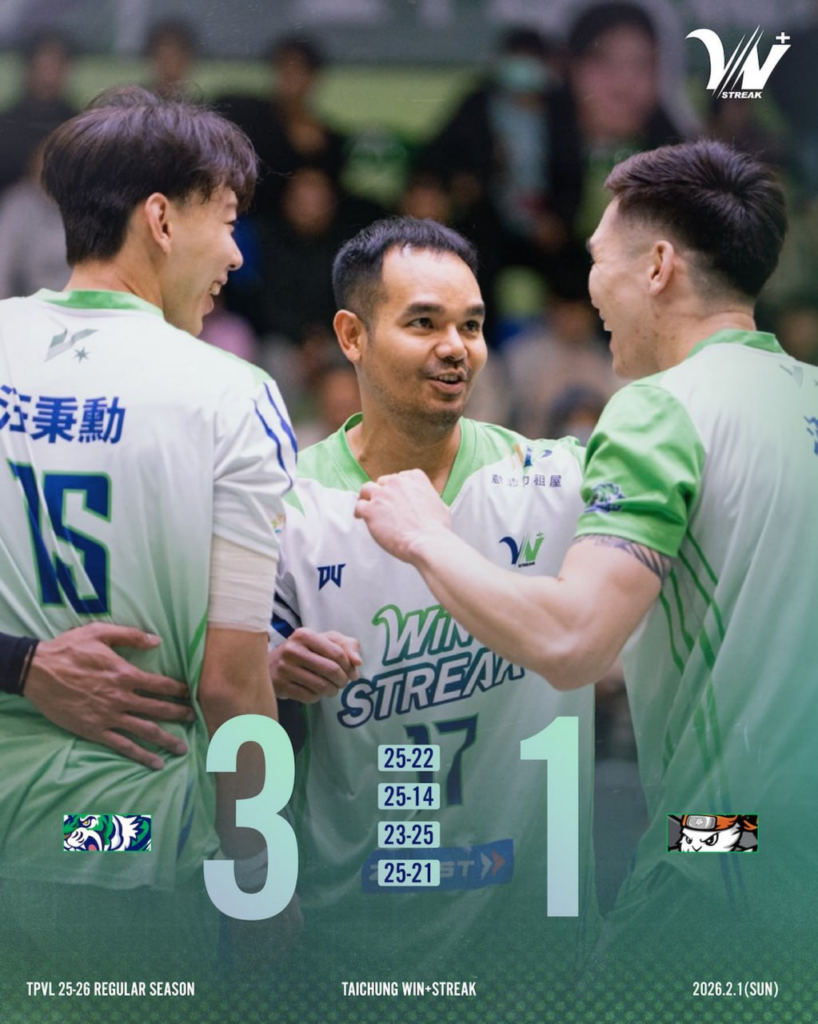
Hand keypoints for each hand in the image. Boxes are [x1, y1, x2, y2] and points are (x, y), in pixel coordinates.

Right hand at [25, 623, 193, 770]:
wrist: (37, 671)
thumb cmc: (69, 649)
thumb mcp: (99, 632)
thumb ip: (130, 636)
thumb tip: (157, 641)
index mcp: (125, 674)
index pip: (161, 684)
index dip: (180, 690)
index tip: (191, 694)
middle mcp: (121, 697)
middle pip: (159, 709)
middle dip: (180, 714)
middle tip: (195, 719)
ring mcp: (108, 716)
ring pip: (145, 730)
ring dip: (167, 739)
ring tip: (183, 748)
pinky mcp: (94, 730)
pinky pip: (123, 745)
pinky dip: (141, 755)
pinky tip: (155, 763)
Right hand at [269, 628, 360, 702]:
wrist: (271, 664)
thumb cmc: (306, 650)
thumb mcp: (326, 640)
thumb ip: (347, 646)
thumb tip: (358, 662)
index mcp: (304, 635)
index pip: (337, 653)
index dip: (349, 666)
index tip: (351, 671)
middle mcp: (292, 649)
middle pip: (331, 670)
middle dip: (343, 680)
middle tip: (343, 683)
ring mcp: (284, 669)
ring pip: (321, 686)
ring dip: (332, 691)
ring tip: (332, 688)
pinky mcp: (280, 686)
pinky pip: (309, 697)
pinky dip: (317, 697)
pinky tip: (315, 692)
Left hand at [355, 469, 451, 561]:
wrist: (427, 541)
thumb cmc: (436, 528)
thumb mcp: (440, 505)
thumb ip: (428, 498)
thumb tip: (427, 503)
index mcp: (415, 478)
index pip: (400, 477)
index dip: (397, 489)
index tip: (397, 497)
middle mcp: (397, 482)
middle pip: (383, 482)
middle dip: (383, 493)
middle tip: (384, 506)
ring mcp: (382, 494)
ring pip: (367, 489)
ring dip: (368, 498)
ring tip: (368, 507)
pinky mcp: (370, 509)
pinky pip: (359, 505)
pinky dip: (359, 512)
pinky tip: (361, 518)